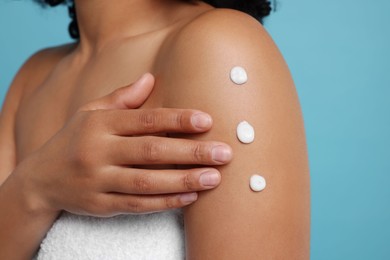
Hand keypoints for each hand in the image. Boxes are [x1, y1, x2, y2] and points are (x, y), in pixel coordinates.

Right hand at [18, 73, 232, 216]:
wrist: (40, 181)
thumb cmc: (73, 140)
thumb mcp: (90, 113)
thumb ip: (121, 98)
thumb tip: (150, 77)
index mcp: (100, 124)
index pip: (144, 119)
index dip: (177, 119)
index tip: (207, 120)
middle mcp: (99, 151)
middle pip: (151, 151)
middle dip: (191, 152)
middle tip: (224, 153)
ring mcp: (99, 181)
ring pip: (147, 182)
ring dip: (184, 179)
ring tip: (214, 177)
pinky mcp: (101, 205)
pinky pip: (138, 205)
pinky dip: (166, 202)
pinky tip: (190, 197)